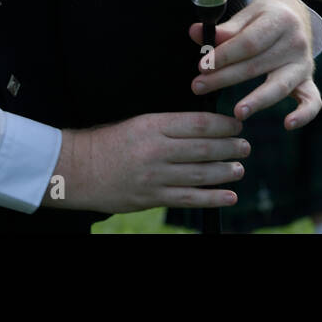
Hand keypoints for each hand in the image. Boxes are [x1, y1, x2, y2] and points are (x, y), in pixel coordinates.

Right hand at [45, 112, 247, 212]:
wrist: (75, 169)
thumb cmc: (108, 143)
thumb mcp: (138, 124)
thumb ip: (168, 127)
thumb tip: (203, 129)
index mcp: (153, 125)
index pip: (197, 123)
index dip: (222, 125)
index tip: (236, 124)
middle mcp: (156, 150)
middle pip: (203, 148)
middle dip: (230, 147)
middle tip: (246, 146)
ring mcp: (154, 176)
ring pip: (200, 174)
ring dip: (225, 172)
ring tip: (240, 168)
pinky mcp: (151, 198)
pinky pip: (188, 198)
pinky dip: (212, 197)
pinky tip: (228, 196)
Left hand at [188, 0, 320, 129]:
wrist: (294, 14)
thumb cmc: (264, 16)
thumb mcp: (246, 15)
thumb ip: (223, 29)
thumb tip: (195, 32)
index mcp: (280, 21)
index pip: (249, 42)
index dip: (224, 56)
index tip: (202, 66)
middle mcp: (295, 42)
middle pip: (257, 65)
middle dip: (225, 78)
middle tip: (199, 87)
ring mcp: (303, 63)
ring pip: (280, 85)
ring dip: (258, 100)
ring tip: (237, 112)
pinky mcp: (307, 79)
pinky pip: (312, 100)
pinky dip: (304, 114)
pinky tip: (287, 124)